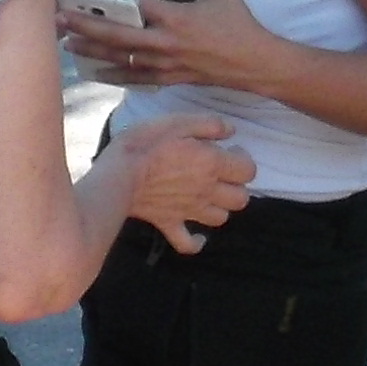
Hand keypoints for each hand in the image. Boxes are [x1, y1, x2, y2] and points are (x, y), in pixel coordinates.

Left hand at [59, 0, 273, 97]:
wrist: (254, 63)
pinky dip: (113, 74)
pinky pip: (135, 78)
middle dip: (85, 26)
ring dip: (91, 51)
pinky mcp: (169, 78)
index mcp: (176, 17)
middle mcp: (165, 43)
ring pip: (120, 58)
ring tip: (66, 43)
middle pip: (116, 35)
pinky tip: (94, 71)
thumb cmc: (239, 23)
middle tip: (60, 18)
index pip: (137, 2)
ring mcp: (165, 64)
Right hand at [107, 111, 255, 254]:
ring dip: (221, 207)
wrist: (118, 176)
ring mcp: (189, 211)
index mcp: (212, 165)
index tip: (230, 150)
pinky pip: (187, 243)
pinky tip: (197, 236)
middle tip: (222, 173)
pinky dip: (196, 242)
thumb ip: (209, 124)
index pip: (248, 171)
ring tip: (209, 195)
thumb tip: (231, 130)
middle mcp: (207, 192)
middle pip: (241, 199)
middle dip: (237, 185)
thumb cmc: (146, 144)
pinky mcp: (169, 224)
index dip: (243, 159)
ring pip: (221, 218)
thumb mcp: (178, 121)